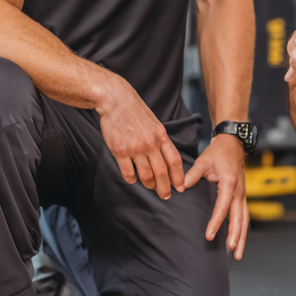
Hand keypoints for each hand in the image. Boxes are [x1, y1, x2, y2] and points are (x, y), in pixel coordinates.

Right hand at [96, 74, 184, 199]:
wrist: (115, 100)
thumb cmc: (135, 111)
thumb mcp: (154, 123)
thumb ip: (160, 140)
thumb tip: (166, 157)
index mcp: (161, 135)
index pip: (174, 160)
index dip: (179, 176)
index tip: (180, 186)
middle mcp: (150, 144)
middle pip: (162, 172)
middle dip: (165, 187)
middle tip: (166, 195)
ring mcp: (135, 148)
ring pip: (146, 175)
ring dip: (149, 184)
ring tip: (151, 187)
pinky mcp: (120, 151)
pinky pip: (128, 172)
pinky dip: (132, 179)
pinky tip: (133, 179)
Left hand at [183, 134, 248, 259]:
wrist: (232, 143)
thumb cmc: (218, 151)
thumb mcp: (204, 160)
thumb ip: (193, 174)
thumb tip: (181, 186)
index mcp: (229, 183)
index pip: (222, 207)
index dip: (216, 222)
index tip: (209, 235)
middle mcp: (239, 191)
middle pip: (239, 218)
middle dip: (236, 236)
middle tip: (232, 252)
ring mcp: (242, 194)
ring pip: (244, 219)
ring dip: (242, 236)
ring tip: (238, 254)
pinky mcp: (241, 196)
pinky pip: (243, 215)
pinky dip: (242, 229)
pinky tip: (238, 241)